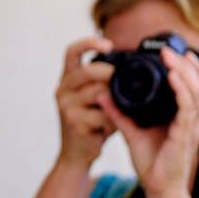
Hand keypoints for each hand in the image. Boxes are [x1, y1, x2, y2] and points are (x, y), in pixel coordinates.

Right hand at [54, 36, 116, 168]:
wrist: (76, 154)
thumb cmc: (93, 124)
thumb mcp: (97, 98)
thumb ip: (108, 83)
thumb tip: (136, 66)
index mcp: (67, 79)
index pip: (72, 52)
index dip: (89, 43)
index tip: (109, 45)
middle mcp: (62, 89)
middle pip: (85, 71)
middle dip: (109, 73)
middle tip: (125, 81)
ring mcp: (66, 106)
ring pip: (96, 92)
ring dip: (115, 99)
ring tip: (124, 107)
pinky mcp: (74, 122)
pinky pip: (102, 114)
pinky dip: (114, 118)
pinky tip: (117, 124)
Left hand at [98, 46, 198, 197]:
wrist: (159, 189)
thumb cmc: (152, 163)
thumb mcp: (132, 132)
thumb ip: (120, 113)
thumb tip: (102, 95)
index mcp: (184, 116)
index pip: (193, 86)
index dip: (187, 68)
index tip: (172, 52)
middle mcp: (193, 119)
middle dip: (187, 64)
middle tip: (170, 50)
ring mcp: (193, 127)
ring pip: (197, 91)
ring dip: (185, 71)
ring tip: (172, 57)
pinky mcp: (187, 135)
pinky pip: (188, 108)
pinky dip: (182, 90)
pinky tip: (174, 77)